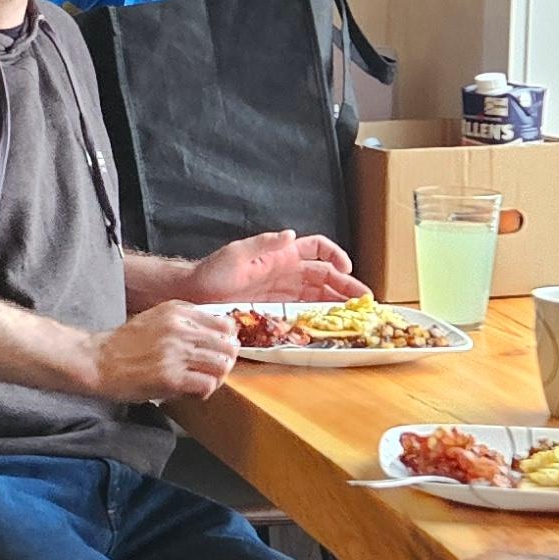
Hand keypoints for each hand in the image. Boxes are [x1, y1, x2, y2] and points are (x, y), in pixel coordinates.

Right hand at [91, 300, 239, 403]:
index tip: (219, 350)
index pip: (225, 322)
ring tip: (204, 381)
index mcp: (177, 311)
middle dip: (226, 361)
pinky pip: (207, 384)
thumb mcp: (155, 317)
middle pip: (228, 345)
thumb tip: (215, 334)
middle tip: (214, 370)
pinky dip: (205, 391)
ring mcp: (175, 353)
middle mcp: (179, 328)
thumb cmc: (124, 344)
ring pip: (222, 365)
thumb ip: (184, 321)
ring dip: (217, 377)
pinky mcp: (170, 377)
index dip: (227, 339)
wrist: (97, 361)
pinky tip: (193, 392)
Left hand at [186, 230, 358, 306]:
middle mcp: (286, 271)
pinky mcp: (276, 309)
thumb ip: (264, 244)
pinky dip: (319, 315)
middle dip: (345, 285)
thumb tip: (290, 234)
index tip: (346, 268)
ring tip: (356, 314)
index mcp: (280, 255)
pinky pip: (303, 310)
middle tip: (364, 301)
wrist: (193, 295)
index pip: (316, 248)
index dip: (334, 255)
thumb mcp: (237, 254)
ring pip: (318, 293)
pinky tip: (331, 324)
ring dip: (338, 302)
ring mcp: (282, 291)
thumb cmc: (212, 272)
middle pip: (324, 275)